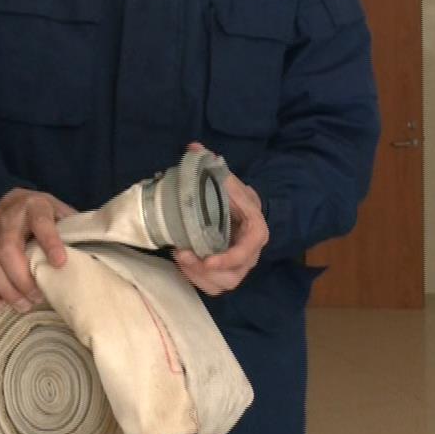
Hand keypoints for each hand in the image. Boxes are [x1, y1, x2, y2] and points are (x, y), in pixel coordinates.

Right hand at [0, 188, 73, 312]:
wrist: (11, 200)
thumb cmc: (41, 210)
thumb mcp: (59, 209)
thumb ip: (72, 225)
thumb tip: (90, 249)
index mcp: (34, 207)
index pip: (41, 223)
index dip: (50, 243)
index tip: (61, 262)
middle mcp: (8, 222)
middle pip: (8, 251)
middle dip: (22, 278)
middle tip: (39, 296)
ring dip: (6, 290)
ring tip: (25, 305)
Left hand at [173, 144, 268, 294]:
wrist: (241, 210)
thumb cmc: (234, 197)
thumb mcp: (227, 180)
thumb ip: (212, 166)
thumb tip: (193, 147)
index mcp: (255, 232)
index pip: (246, 252)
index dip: (228, 259)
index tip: (207, 259)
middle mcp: (249, 255)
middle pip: (232, 276)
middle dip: (204, 270)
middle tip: (182, 254)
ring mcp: (238, 267)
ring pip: (221, 285)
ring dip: (198, 277)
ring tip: (179, 258)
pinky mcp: (225, 274)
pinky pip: (212, 286)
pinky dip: (196, 280)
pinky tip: (182, 264)